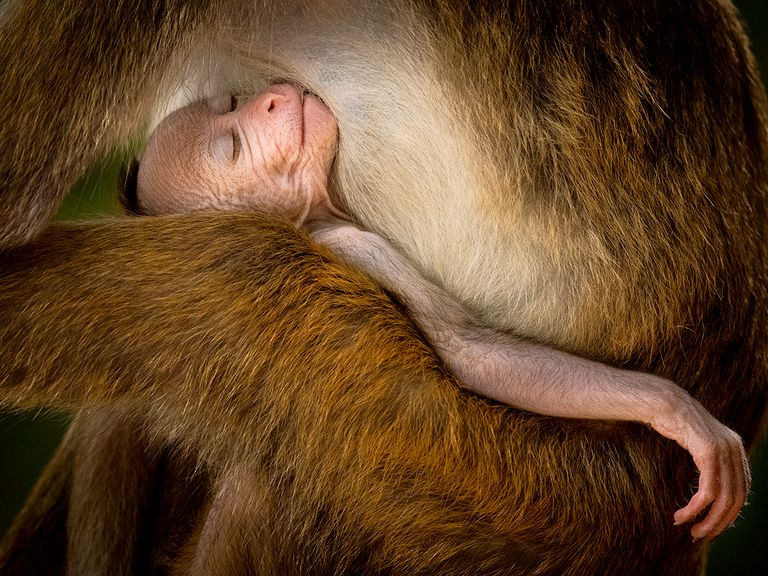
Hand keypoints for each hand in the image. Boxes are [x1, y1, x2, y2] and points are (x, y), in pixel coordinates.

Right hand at [650, 391, 749, 540]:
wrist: (662, 401)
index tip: (711, 525)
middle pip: (736, 499)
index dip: (729, 513)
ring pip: (723, 499)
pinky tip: (683, 514)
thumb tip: (710, 486)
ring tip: (691, 529)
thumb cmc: (673, 422)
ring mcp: (724, 450)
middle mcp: (735, 449)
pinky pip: (707, 490)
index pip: (742, 491)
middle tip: (701, 534)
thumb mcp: (698, 442)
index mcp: (736, 448)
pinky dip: (696, 508)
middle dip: (719, 522)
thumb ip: (710, 460)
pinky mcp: (709, 452)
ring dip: (707, 520)